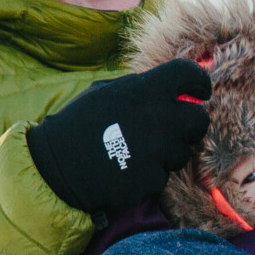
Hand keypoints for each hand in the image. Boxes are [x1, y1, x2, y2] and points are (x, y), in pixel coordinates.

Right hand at [26, 58, 212, 212]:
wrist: (55, 165)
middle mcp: (158, 119)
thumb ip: (142, 88)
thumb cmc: (79, 123)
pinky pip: (161, 176)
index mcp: (146, 90)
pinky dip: (147, 175)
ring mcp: (156, 152)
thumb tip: (171, 89)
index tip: (199, 91)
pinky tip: (125, 171)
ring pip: (181, 153)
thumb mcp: (106, 92)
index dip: (199, 82)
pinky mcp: (150, 180)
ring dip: (165, 154)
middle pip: (199, 120)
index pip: (190, 74)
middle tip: (175, 130)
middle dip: (191, 125)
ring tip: (136, 153)